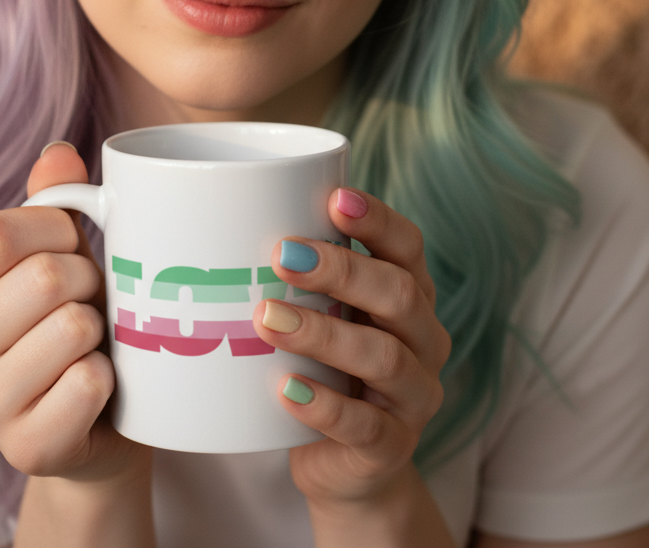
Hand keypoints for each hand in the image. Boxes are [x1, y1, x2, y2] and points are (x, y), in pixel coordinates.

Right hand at [0, 143, 148, 482]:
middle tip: (88, 300)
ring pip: (72, 328)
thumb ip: (52, 204)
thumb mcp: (58, 257)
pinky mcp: (27, 448)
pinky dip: (111, 376)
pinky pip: (90, 382)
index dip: (55, 228)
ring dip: (100, 328)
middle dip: (87, 279)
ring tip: (91, 342)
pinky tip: (98, 385)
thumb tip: (59, 155)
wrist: (97, 417)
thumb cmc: (72, 320)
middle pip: (43, 277)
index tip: (74, 244)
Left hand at [253, 187, 450, 508]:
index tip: (335, 198)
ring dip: (323, 334)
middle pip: (400, 295)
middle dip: (342, 271)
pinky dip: (325, 406)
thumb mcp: (323, 315)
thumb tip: (234, 218)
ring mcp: (414, 397)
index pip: (408, 248)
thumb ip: (304, 278)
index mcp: (410, 297)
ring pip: (384, 358)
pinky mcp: (392, 448)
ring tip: (268, 318)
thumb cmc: (326, 367)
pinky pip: (367, 427)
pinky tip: (287, 390)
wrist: (344, 460)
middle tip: (282, 256)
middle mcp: (424, 341)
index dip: (378, 221)